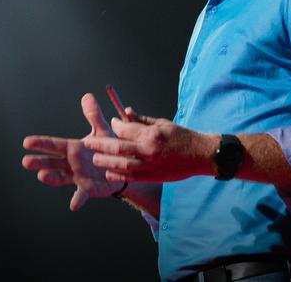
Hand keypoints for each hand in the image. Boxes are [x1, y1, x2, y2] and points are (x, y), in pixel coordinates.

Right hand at [21, 93, 123, 210]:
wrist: (123, 166)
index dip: (40, 144)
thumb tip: (87, 96)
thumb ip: (94, 116)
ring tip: (41, 176)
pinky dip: (77, 199)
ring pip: (61, 177)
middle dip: (39, 162)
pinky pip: (81, 194)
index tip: (26, 142)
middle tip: (25, 162)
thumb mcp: (102, 131)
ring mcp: (78, 177)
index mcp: (72, 148)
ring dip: (51, 178)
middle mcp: (71, 163)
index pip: (53, 145)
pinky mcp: (89, 188)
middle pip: (52, 162)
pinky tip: (73, 205)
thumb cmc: (109, 148)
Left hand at [83, 108, 214, 182]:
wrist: (201, 155)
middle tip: (89, 142)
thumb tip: (126, 112)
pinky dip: (118, 175)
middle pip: (118, 148)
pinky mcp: (153, 176)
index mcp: (151, 134)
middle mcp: (149, 150)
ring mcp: (150, 165)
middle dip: (101, 145)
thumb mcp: (163, 123)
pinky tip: (109, 172)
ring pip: (122, 165)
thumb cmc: (183, 137)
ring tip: (96, 159)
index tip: (111, 123)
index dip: (115, 126)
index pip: (125, 129)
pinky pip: (131, 177)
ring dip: (106, 162)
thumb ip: (142, 120)